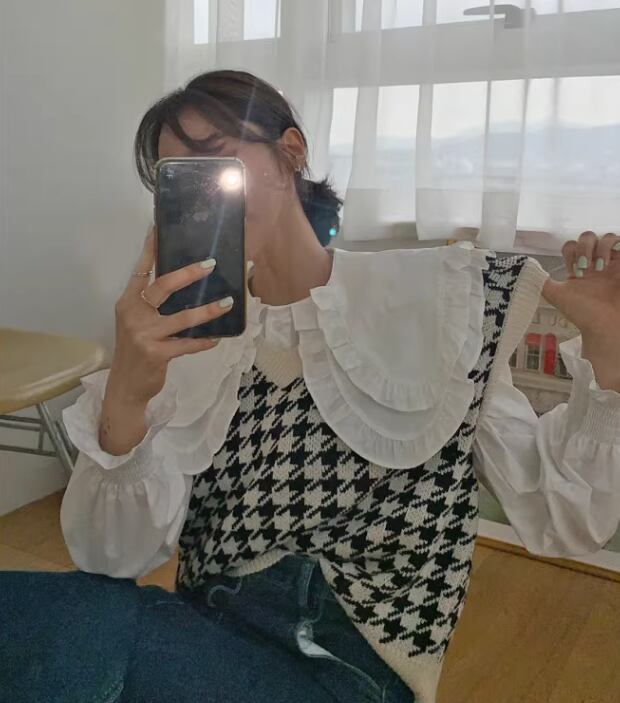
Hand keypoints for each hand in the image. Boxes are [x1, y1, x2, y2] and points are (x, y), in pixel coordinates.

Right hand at [107, 226, 232, 405]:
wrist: (125, 386)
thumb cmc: (136, 351)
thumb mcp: (136, 323)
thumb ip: (151, 305)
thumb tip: (182, 285)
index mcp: (128, 303)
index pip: (140, 270)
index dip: (150, 249)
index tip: (158, 227)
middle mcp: (133, 314)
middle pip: (162, 286)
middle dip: (188, 273)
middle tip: (210, 264)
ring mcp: (144, 334)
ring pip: (182, 317)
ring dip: (208, 310)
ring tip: (227, 302)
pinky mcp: (156, 354)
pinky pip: (187, 344)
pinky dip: (203, 341)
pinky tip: (216, 338)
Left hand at [542, 231, 619, 391]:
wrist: (605, 325)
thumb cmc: (583, 313)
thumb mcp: (557, 296)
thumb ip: (542, 283)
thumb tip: (525, 270)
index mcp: (578, 270)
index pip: (571, 247)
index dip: (571, 252)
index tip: (574, 271)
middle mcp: (595, 264)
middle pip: (586, 237)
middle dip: (584, 248)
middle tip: (585, 268)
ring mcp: (612, 263)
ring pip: (605, 238)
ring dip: (599, 248)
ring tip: (599, 267)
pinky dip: (613, 246)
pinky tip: (608, 263)